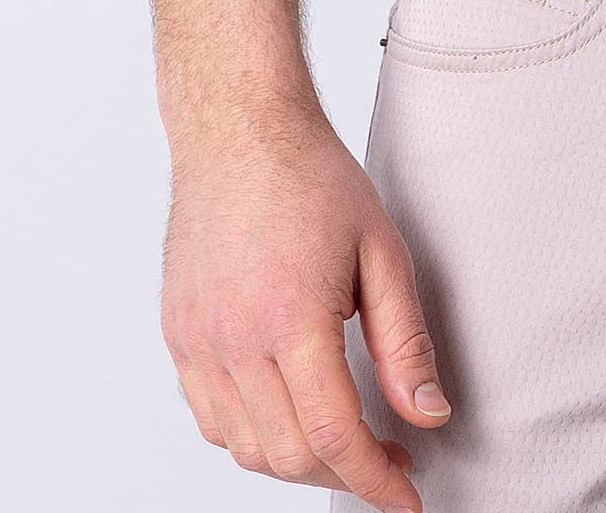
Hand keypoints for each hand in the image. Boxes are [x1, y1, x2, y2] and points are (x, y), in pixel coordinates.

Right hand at [161, 97, 448, 510]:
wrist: (239, 129)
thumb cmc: (313, 176)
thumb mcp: (382, 251)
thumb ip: (405, 342)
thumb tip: (427, 415)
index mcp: (290, 317)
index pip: (335, 436)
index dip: (376, 480)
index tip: (407, 497)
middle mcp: (233, 339)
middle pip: (289, 455)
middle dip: (346, 474)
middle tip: (391, 460)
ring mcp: (198, 342)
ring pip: (246, 449)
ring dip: (299, 463)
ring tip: (346, 440)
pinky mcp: (178, 337)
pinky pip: (212, 420)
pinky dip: (253, 437)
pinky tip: (291, 415)